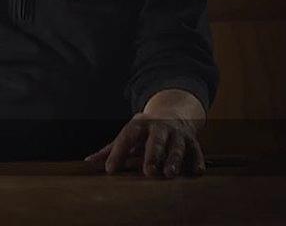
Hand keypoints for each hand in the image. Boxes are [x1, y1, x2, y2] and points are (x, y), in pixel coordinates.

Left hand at [84, 89, 206, 177]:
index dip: (117, 153)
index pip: (126, 137)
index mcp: (139, 125)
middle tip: (148, 171)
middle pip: (155, 140)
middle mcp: (159, 127)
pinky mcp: (192, 140)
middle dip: (152, 155)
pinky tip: (195, 171)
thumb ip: (110, 149)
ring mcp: (176, 133)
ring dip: (174, 159)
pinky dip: (196, 160)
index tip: (110, 169)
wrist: (173, 112)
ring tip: (170, 173)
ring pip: (176, 146)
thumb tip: (88, 161)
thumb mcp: (127, 135)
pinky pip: (196, 150)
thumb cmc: (144, 132)